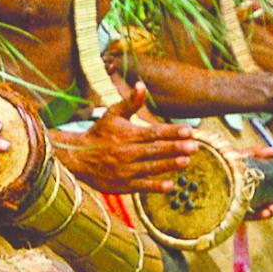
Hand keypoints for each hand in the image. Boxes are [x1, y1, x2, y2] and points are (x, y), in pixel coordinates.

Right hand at [51, 85, 200, 194]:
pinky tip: (170, 185)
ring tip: (186, 161)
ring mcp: (125, 170)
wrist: (77, 158)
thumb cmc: (99, 133)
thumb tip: (142, 85)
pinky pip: (142, 187)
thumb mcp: (112, 114)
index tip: (189, 130)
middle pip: (155, 150)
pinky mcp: (123, 185)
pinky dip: (155, 186)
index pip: (153, 132)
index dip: (171, 131)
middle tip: (195, 146)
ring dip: (169, 165)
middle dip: (176, 148)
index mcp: (127, 134)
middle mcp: (127, 152)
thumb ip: (130, 102)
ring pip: (151, 167)